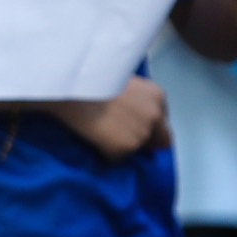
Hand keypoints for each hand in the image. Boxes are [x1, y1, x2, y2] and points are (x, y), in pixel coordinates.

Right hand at [49, 77, 171, 161]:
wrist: (73, 87)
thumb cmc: (90, 77)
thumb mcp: (121, 80)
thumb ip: (135, 98)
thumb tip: (130, 112)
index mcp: (157, 95)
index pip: (163, 122)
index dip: (148, 126)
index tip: (133, 127)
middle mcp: (156, 115)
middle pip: (161, 141)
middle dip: (145, 142)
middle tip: (122, 138)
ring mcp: (143, 133)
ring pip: (137, 150)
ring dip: (122, 147)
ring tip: (101, 134)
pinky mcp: (127, 148)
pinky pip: (116, 159)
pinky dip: (105, 154)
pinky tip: (93, 138)